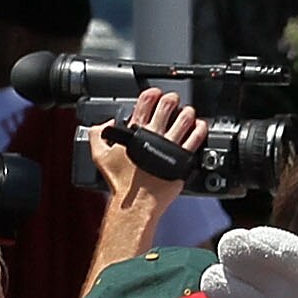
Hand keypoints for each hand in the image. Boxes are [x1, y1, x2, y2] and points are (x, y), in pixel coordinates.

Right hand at [87, 86, 206, 212]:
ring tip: (187, 112)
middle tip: (173, 101)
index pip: (146, 101)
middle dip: (172, 99)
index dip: (152, 93)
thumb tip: (105, 123)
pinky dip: (199, 129)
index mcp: (136, 131)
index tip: (155, 94)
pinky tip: (199, 127)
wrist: (136, 204)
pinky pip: (196, 138)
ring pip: (184, 119)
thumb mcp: (99, 155)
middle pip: (168, 105)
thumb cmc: (120, 183)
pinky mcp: (182, 160)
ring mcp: (170, 147)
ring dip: (187, 112)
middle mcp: (155, 135)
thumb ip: (97, 135)